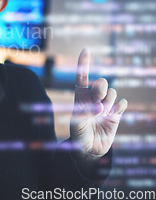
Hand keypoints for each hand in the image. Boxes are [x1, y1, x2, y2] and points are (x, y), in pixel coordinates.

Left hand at [69, 49, 127, 163]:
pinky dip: (119, 107)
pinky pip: (122, 103)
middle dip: (101, 89)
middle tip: (98, 101)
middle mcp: (93, 97)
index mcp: (80, 96)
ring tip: (102, 114)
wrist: (89, 150)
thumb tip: (99, 106)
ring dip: (109, 103)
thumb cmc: (78, 135)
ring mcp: (105, 104)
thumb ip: (85, 113)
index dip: (84, 63)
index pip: (82, 76)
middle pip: (102, 83)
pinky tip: (113, 114)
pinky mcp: (116, 113)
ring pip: (113, 93)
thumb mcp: (76, 124)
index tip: (86, 50)